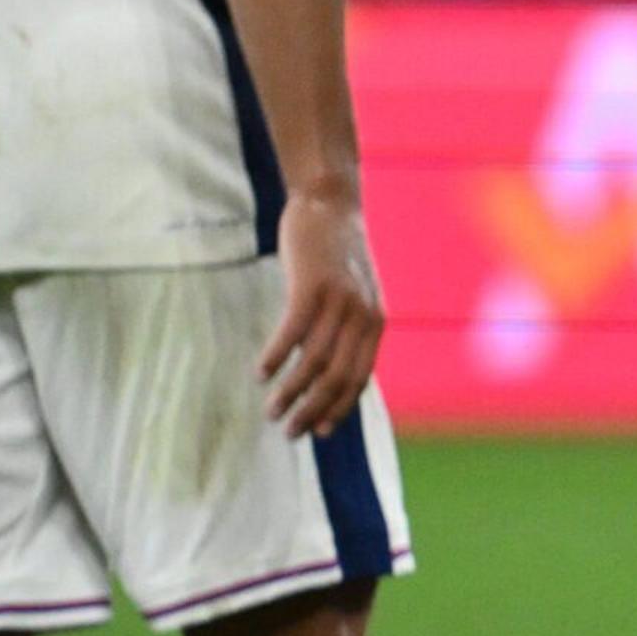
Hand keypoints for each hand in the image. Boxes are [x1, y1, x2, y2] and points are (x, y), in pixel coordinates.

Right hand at [260, 184, 385, 436]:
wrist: (330, 204)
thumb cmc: (336, 255)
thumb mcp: (353, 296)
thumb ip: (346, 331)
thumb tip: (325, 373)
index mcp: (376, 323)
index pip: (359, 378)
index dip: (339, 408)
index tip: (318, 431)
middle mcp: (363, 315)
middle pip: (338, 377)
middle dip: (313, 409)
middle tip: (289, 432)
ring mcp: (339, 300)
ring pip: (314, 361)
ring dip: (290, 391)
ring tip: (271, 411)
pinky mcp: (312, 285)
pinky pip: (293, 331)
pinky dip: (276, 356)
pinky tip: (260, 373)